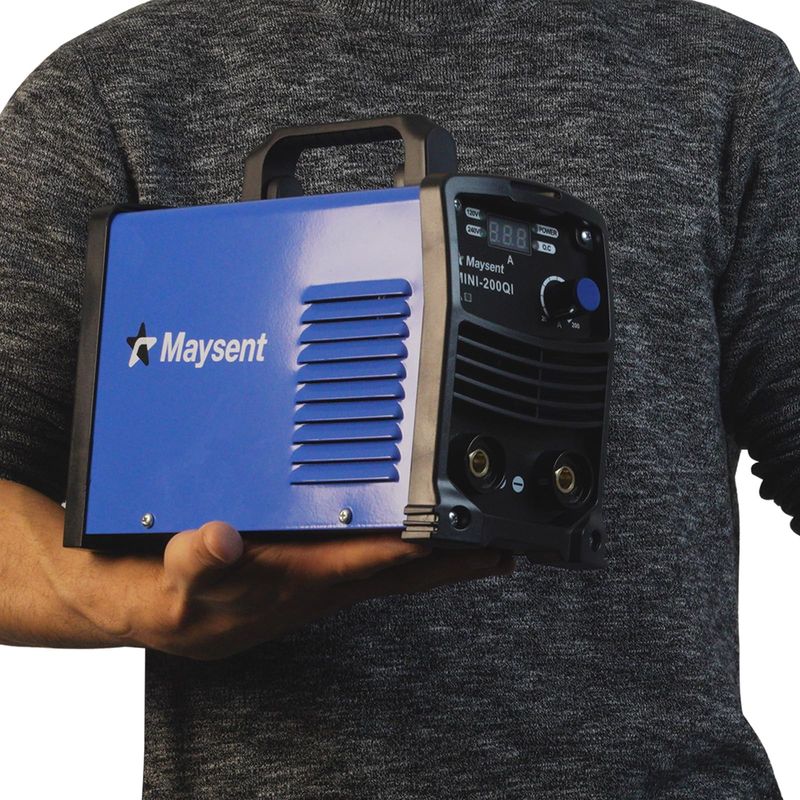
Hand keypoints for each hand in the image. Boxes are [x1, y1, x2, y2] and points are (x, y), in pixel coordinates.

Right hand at [105, 522, 513, 659]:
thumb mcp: (180, 576)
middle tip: (507, 544)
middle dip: (459, 559)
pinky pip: (378, 558)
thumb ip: (199, 557)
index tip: (463, 526)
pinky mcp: (320, 569)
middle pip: (408, 567)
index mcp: (306, 576)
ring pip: (400, 564)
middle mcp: (328, 578)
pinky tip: (420, 533)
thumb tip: (221, 538)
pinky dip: (409, 545)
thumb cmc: (186, 598)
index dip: (422, 541)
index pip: (376, 555)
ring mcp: (328, 575)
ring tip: (482, 538)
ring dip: (443, 553)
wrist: (175, 617)